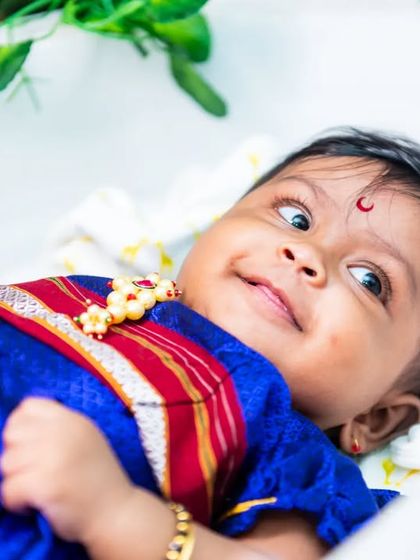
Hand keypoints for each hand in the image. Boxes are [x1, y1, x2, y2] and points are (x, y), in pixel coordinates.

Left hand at [0, 397, 134, 542]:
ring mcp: (54, 456)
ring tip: (38, 489)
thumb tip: (17, 429)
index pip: (28, 406)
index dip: (21, 425)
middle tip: (34, 471)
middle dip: (16, 454)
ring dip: (16, 480)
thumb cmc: (98, 479)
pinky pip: (8, 490)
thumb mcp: (86, 439)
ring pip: (7, 463)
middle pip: (12, 433)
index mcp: (73, 419)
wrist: (116, 512)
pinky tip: (36, 504)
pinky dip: (16, 502)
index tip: (29, 446)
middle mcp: (63, 432)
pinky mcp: (45, 484)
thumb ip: (59, 429)